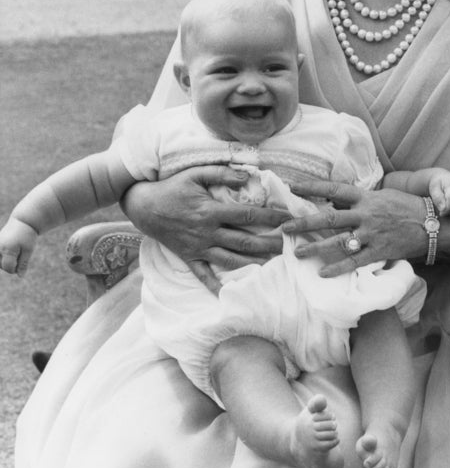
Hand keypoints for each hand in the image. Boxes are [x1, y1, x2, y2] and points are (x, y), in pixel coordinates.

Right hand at [0, 217, 37, 276]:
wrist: (22, 222)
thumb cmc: (27, 236)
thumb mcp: (29, 249)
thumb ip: (23, 263)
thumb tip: (20, 276)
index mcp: (8, 249)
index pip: (9, 268)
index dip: (17, 268)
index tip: (22, 259)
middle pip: (3, 267)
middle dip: (12, 264)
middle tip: (20, 251)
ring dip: (7, 261)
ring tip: (15, 250)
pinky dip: (4, 257)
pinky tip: (10, 250)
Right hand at [121, 165, 285, 291]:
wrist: (144, 206)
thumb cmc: (172, 187)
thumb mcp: (195, 173)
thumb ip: (222, 173)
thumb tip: (248, 176)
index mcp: (211, 211)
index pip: (248, 215)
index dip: (270, 216)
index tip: (288, 218)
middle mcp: (207, 232)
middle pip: (244, 241)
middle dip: (268, 244)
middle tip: (288, 246)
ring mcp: (198, 247)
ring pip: (230, 259)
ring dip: (252, 263)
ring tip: (272, 264)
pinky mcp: (188, 257)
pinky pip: (203, 275)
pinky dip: (215, 286)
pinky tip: (229, 294)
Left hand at [282, 179, 427, 277]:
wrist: (432, 223)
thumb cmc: (406, 207)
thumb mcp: (382, 196)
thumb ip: (360, 200)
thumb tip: (337, 202)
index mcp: (365, 197)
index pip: (333, 189)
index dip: (312, 187)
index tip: (293, 187)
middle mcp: (365, 214)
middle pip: (328, 219)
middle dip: (304, 223)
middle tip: (284, 228)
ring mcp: (371, 234)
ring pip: (337, 242)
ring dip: (315, 248)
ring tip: (297, 253)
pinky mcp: (379, 251)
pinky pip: (354, 261)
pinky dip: (338, 268)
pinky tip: (322, 274)